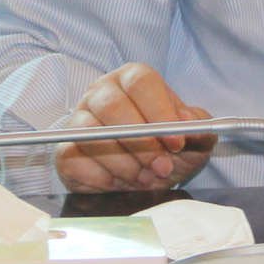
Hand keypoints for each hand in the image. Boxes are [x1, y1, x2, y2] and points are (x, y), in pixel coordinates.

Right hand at [54, 62, 215, 192]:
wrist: (143, 177)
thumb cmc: (166, 149)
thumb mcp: (192, 138)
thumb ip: (197, 127)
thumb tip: (190, 122)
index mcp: (132, 79)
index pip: (142, 82)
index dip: (160, 111)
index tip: (177, 142)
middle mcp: (101, 92)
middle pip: (113, 106)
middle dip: (141, 143)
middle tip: (162, 167)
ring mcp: (79, 119)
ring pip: (93, 134)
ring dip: (124, 163)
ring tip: (145, 178)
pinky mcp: (65, 149)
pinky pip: (75, 158)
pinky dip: (101, 177)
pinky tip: (120, 183)